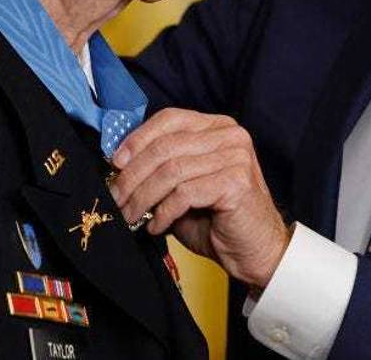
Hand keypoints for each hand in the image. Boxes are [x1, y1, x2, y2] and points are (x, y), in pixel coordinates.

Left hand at [108, 109, 291, 289]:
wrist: (255, 251)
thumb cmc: (218, 220)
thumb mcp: (184, 186)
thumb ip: (161, 168)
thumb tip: (119, 165)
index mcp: (217, 127)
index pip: (170, 119)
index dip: (137, 139)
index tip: (115, 163)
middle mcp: (230, 136)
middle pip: (166, 146)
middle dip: (133, 175)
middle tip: (115, 197)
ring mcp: (236, 157)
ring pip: (171, 170)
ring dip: (143, 196)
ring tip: (130, 215)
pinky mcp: (237, 182)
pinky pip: (185, 193)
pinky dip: (163, 212)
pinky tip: (156, 225)